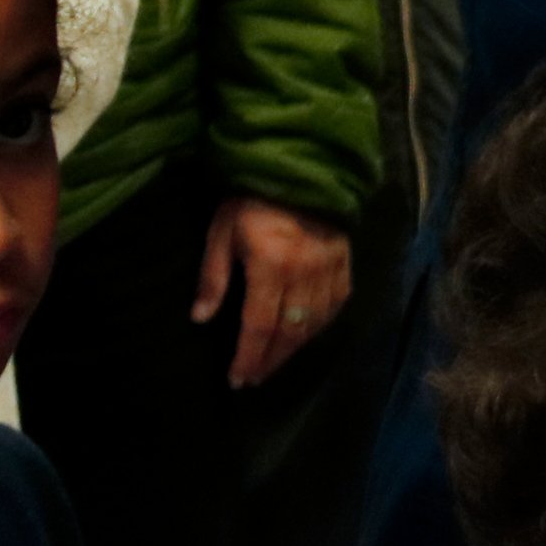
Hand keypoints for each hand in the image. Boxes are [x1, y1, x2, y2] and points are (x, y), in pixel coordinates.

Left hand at [193, 195, 352, 387]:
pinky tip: (308, 334)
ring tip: (276, 362)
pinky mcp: (345, 262)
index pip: (259, 326)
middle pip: (289, 332)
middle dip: (270, 360)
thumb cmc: (252, 199)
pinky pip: (337, 304)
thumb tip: (200, 319)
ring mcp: (330, 269)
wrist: (303, 166)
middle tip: (254, 379)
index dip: (248, 357)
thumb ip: (213, 277)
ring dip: (294, 349)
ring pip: (315, 323)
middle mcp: (305, 273)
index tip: (237, 379)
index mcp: (272, 265)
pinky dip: (322, 325)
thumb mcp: (222, 232)